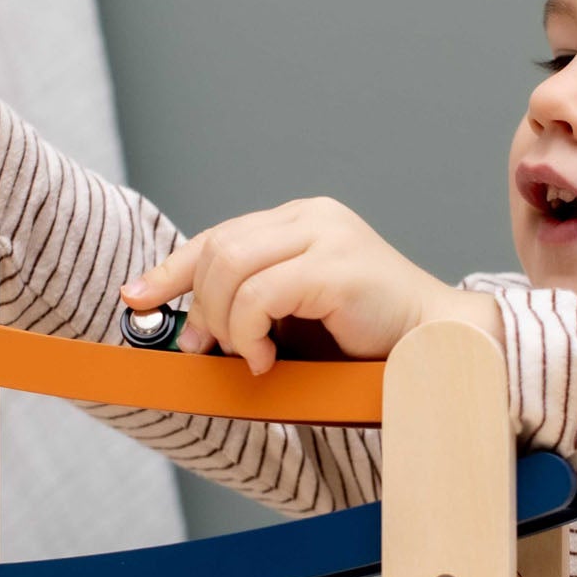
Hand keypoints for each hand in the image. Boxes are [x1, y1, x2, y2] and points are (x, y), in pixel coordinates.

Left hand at [119, 197, 503, 374]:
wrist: (439, 348)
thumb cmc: (369, 342)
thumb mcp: (296, 320)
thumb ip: (252, 308)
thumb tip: (189, 331)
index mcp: (302, 221)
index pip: (218, 235)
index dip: (171, 269)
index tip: (136, 298)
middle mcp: (313, 217)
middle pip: (217, 249)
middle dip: (199, 306)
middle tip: (208, 350)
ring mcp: (328, 235)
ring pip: (230, 267)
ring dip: (225, 323)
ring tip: (249, 358)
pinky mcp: (337, 264)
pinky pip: (260, 294)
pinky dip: (249, 333)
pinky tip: (266, 360)